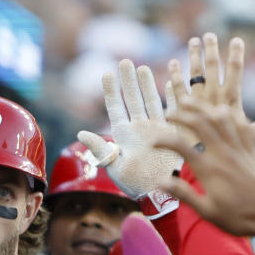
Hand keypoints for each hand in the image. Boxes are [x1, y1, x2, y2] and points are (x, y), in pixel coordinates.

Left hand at [77, 60, 182, 201]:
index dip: (111, 90)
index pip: (115, 107)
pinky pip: (172, 110)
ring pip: (149, 100)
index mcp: (122, 135)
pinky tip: (170, 82)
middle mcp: (138, 128)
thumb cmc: (134, 184)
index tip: (106, 73)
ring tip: (142, 67)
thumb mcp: (114, 166)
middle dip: (128, 80)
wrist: (159, 194)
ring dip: (146, 84)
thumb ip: (101, 149)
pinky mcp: (172, 133)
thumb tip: (81, 133)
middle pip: (132, 98)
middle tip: (125, 61)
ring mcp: (155, 129)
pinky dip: (171, 96)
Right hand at [153, 35, 254, 235]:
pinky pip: (240, 124)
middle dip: (182, 114)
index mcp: (209, 169)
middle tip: (169, 112)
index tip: (152, 143)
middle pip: (201, 123)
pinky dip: (228, 114)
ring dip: (204, 107)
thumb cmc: (238, 217)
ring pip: (220, 117)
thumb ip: (184, 194)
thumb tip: (160, 182)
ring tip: (191, 101)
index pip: (181, 146)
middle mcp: (224, 153)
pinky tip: (221, 111)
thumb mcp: (207, 211)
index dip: (163, 141)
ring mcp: (239, 148)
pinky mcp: (251, 148)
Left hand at [182, 34, 254, 145]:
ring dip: (193, 57)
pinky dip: (175, 76)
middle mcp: (214, 99)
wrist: (209, 167)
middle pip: (213, 70)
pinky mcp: (182, 113)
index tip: (237, 40)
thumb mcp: (252, 137)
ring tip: (193, 41)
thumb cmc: (232, 154)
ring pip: (195, 75)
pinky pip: (177, 91)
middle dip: (211, 51)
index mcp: (232, 102)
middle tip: (209, 34)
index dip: (236, 56)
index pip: (235, 74)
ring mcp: (197, 104)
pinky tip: (173, 63)